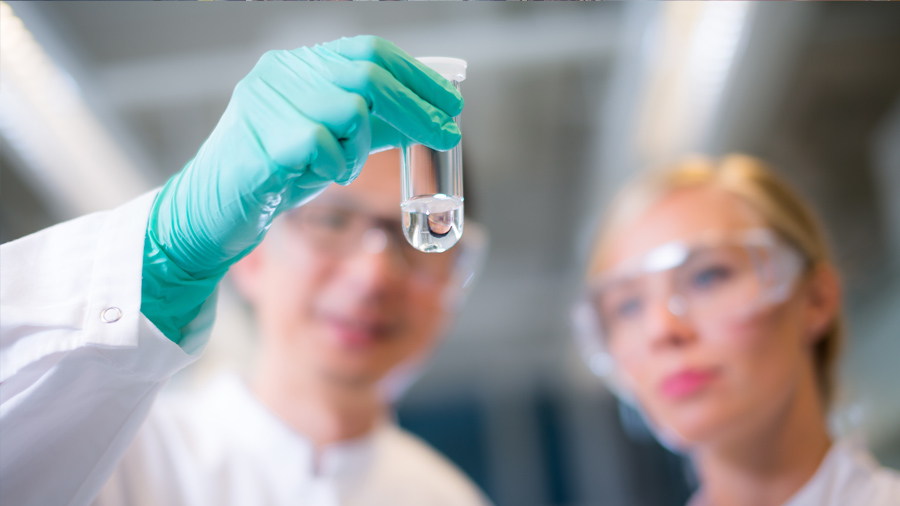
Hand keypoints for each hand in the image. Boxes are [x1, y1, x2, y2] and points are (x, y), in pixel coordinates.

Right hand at [141, 36, 463, 341]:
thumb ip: (374, 123)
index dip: (416, 76)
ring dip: (360, 147)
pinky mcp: (259, 139)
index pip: (369, 52)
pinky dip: (333, 166)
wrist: (212, 213)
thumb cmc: (276, 175)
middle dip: (416, 107)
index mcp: (298, 66)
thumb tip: (431, 113)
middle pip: (368, 74)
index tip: (451, 101)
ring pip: (349, 109)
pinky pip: (323, 145)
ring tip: (338, 167)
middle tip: (447, 133)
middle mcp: (280, 73)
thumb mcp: (334, 142)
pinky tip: (314, 176)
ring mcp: (266, 102)